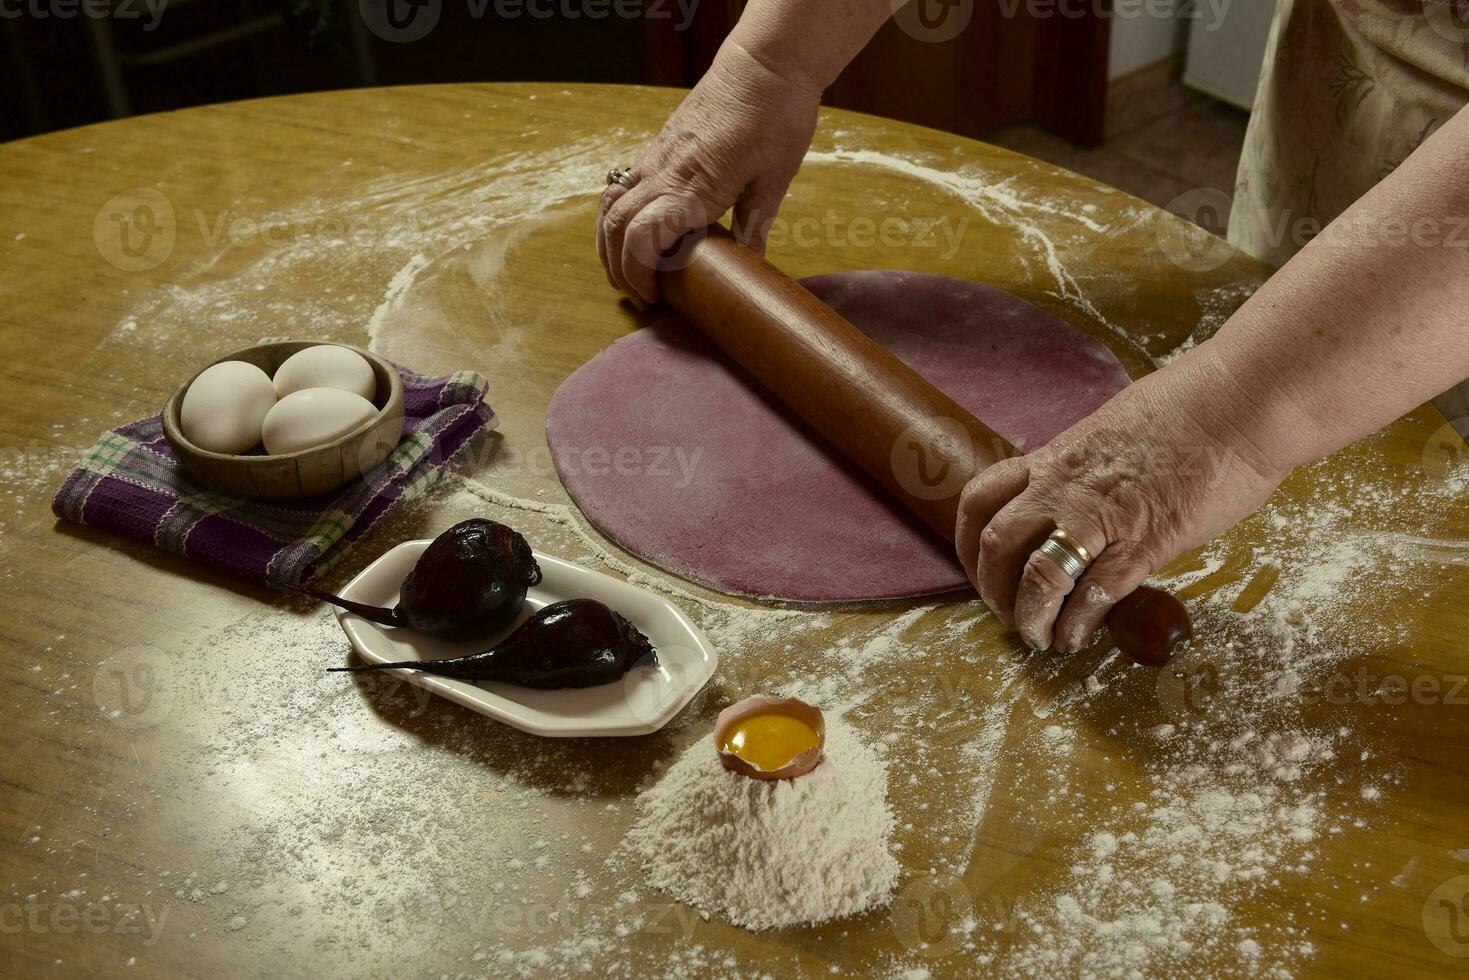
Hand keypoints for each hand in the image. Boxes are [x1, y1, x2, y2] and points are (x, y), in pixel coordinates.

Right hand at [595, 42, 820, 305]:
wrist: (765, 64)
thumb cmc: (777, 117)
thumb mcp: (775, 178)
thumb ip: (755, 223)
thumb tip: (752, 266)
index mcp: (695, 184)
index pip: (642, 236)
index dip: (639, 273)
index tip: (655, 298)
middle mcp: (666, 171)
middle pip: (616, 226)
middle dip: (620, 269)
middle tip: (644, 296)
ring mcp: (656, 157)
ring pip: (610, 205)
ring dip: (610, 244)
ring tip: (629, 271)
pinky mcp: (657, 147)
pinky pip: (622, 185)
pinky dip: (617, 216)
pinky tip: (634, 233)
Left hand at [954, 359, 1289, 652]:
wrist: (1241, 399)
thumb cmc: (1191, 406)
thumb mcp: (1114, 428)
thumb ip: (1089, 462)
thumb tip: (1086, 483)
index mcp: (1056, 458)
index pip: (981, 497)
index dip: (968, 539)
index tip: (978, 564)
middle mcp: (1065, 487)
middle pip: (996, 543)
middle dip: (991, 587)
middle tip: (1006, 612)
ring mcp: (1102, 516)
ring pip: (1037, 575)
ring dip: (1029, 615)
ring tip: (1039, 638)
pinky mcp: (1146, 542)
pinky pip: (1094, 594)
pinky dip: (1076, 624)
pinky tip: (1075, 639)